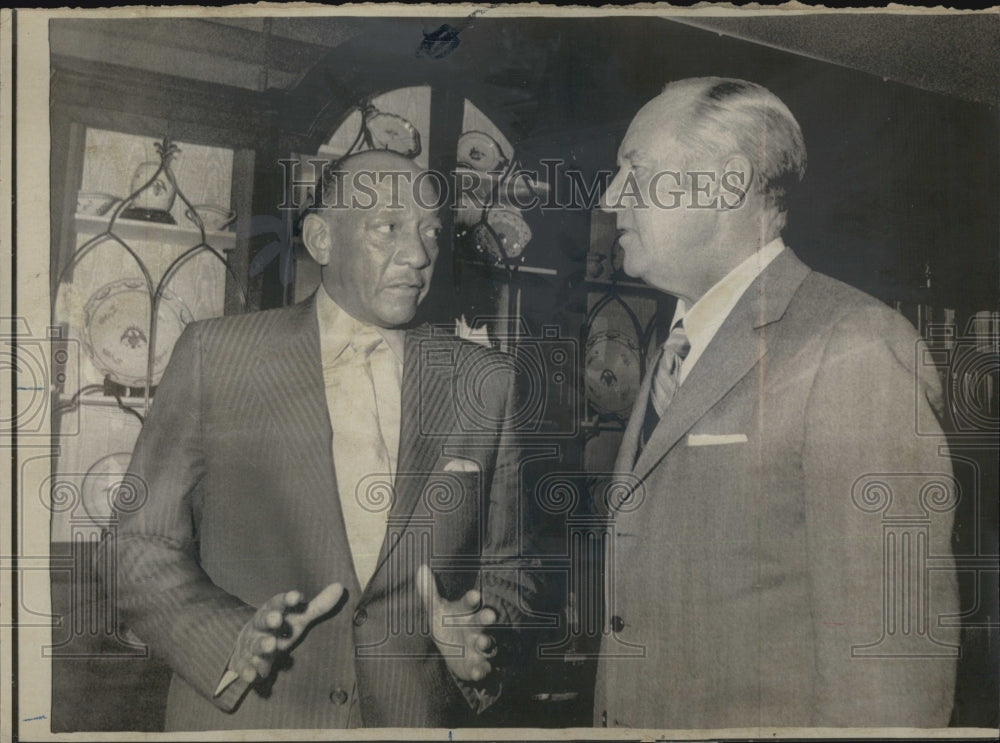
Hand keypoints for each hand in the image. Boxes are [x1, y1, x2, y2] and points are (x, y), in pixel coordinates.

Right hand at [230, 582, 343, 683]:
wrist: (246, 648)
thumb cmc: (280, 630)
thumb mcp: (298, 619)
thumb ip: (318, 606)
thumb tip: (340, 587)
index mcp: (274, 613)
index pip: (279, 603)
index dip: (287, 600)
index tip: (297, 597)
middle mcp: (261, 628)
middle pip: (263, 621)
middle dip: (270, 619)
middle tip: (277, 619)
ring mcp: (251, 646)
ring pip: (256, 644)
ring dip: (262, 645)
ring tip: (271, 645)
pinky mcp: (246, 666)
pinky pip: (245, 669)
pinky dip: (247, 672)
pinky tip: (252, 676)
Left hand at [415, 564, 496, 682]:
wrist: (455, 653)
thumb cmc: (447, 625)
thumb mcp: (436, 611)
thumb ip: (429, 592)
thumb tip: (421, 568)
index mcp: (465, 612)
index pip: (469, 603)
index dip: (471, 599)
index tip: (474, 595)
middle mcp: (476, 628)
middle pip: (483, 621)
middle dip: (486, 618)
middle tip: (490, 614)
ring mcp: (480, 647)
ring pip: (487, 643)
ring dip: (486, 642)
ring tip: (483, 641)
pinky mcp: (479, 666)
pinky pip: (484, 668)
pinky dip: (482, 670)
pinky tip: (478, 671)